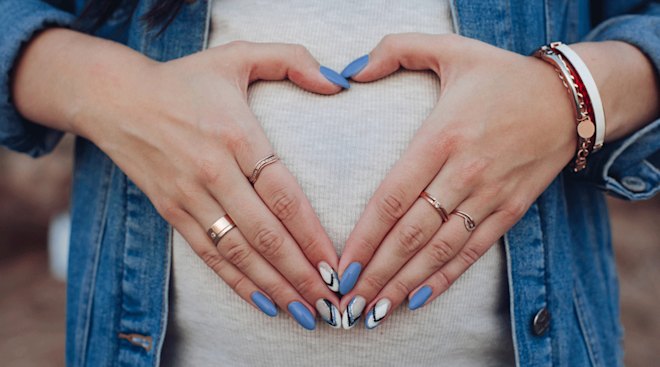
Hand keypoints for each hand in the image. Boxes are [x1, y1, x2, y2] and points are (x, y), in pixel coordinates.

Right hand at [13, 30, 343, 328]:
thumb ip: (292, 58)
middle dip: (301, 273)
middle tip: (332, 301)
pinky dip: (238, 283)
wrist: (115, 99)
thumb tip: (338, 81)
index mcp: (236, 135)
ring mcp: (190, 196)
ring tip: (306, 313)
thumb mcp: (238, 54)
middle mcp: (214, 171)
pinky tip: (265, 304)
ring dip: (275, 287)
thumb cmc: (185, 79)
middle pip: (266, 234)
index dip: (311, 234)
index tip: (336, 263)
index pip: (283, 195)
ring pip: (239, 253)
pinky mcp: (172, 211)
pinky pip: (209, 256)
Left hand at [337, 33, 579, 328]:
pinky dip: (445, 278)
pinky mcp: (509, 210)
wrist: (571, 99)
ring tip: (374, 311)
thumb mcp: (451, 48)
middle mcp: (465, 172)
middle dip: (376, 272)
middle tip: (347, 303)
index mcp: (443, 136)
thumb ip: (397, 49)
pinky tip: (418, 299)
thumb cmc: (503, 75)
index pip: (393, 196)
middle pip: (411, 233)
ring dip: (404, 284)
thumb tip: (350, 70)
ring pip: (440, 250)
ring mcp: (489, 195)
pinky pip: (473, 251)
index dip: (365, 236)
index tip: (341, 264)